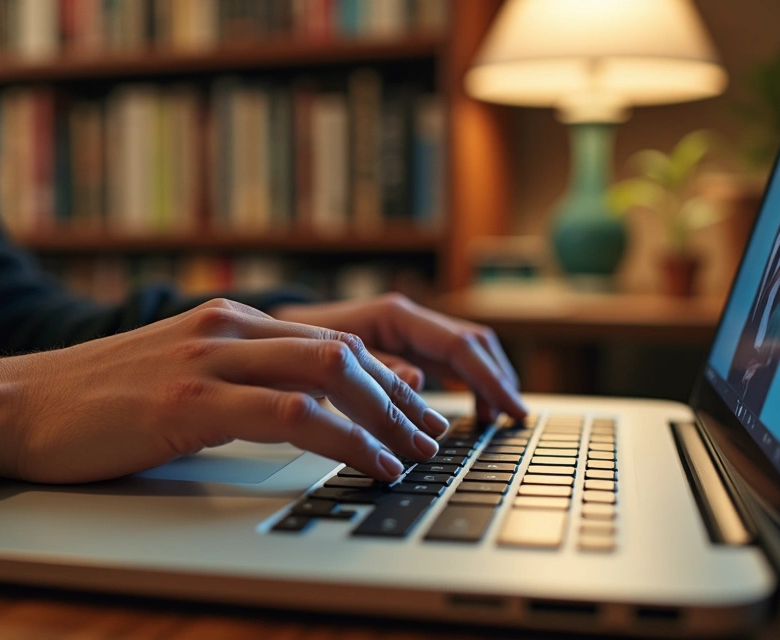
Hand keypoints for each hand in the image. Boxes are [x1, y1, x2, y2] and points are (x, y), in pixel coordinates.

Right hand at [0, 299, 449, 483]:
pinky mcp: (190, 398)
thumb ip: (241, 383)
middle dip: (401, 399)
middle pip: (345, 352)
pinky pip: (291, 414)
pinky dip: (345, 438)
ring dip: (387, 418)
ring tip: (415, 457)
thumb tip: (304, 412)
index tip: (417, 415)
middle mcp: (228, 326)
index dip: (388, 379)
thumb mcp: (181, 378)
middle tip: (432, 439)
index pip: (333, 340)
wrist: (17, 404)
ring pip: (330, 372)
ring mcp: (209, 357)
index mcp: (230, 320)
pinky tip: (369, 463)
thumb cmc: (98, 403)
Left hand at [271, 293, 525, 422]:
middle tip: (513, 420)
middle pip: (472, 345)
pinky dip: (465, 385)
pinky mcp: (401, 349)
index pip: (460, 346)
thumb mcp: (323, 359)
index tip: (510, 410)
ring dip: (485, 383)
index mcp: (394, 316)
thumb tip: (418, 381)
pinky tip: (469, 412)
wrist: (266, 334)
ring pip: (464, 353)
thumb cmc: (290, 343)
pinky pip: (447, 363)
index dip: (490, 379)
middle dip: (497, 380)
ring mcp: (406, 333)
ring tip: (494, 420)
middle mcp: (406, 320)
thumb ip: (371, 368)